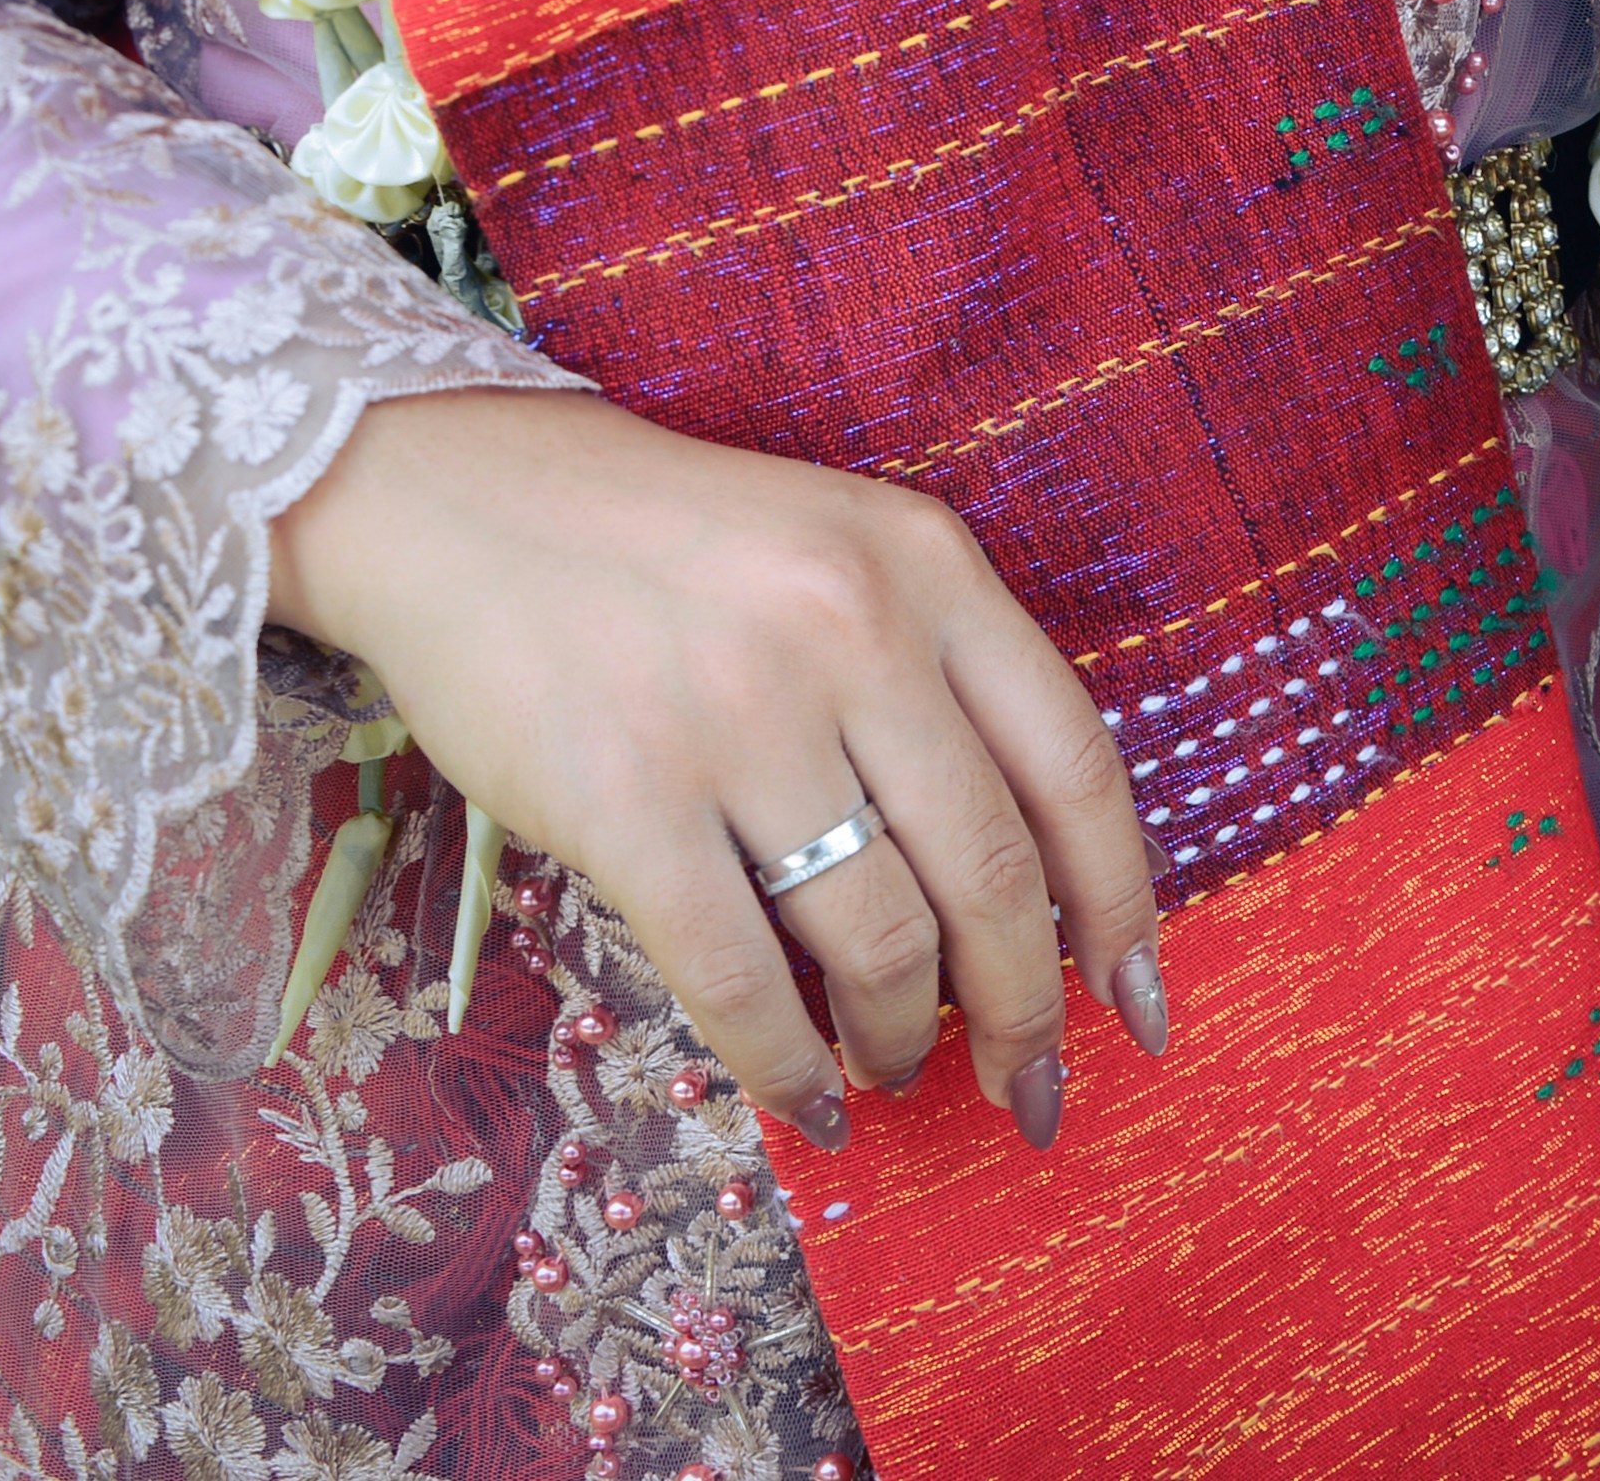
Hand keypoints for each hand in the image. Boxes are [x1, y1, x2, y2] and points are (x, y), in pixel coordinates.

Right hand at [266, 388, 1164, 1154]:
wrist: (462, 500)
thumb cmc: (671, 550)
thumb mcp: (844, 559)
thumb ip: (939, 686)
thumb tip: (1022, 899)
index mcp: (932, 567)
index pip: (1076, 766)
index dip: (1121, 906)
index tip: (1136, 1000)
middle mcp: (854, 631)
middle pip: (994, 873)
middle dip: (1026, 1010)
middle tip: (1028, 1084)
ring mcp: (739, 715)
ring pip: (880, 938)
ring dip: (902, 1037)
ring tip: (894, 1069)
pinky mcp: (625, 797)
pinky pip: (739, 975)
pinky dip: (786, 1063)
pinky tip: (805, 1099)